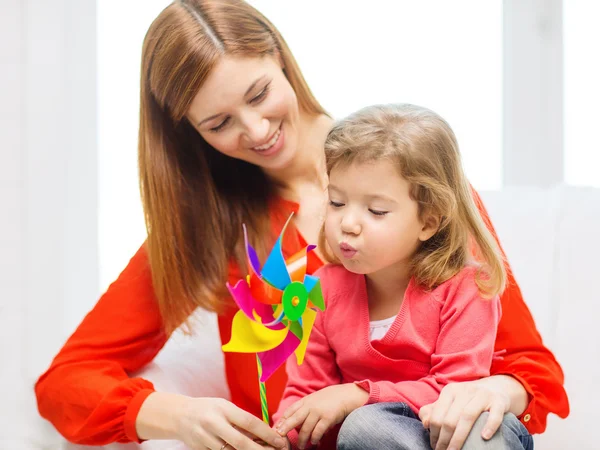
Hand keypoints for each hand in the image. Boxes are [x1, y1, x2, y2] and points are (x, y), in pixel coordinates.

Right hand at [137, 393, 286, 449]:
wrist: (179, 416)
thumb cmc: (208, 409)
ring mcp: (206, 439)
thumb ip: (241, 418)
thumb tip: (263, 432)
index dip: (267, 433)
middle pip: (241, 443)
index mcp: (223, 409)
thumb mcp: (224, 406)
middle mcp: (214, 424)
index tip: (280, 441)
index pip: (249, 422)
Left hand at [274, 384, 367, 448]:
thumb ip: (305, 408)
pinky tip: (314, 442)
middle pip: (293, 419)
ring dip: (302, 440)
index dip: (283, 421)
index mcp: (305, 401)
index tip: (277, 429)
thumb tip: (295, 421)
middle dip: (285, 429)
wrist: (346, 395)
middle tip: (280, 439)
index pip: (290, 411)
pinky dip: (315, 439)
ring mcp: (318, 412)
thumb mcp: (315, 399)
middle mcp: (310, 406)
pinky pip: (318, 432)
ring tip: (302, 447)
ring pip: (305, 429)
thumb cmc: (330, 399)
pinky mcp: (327, 418)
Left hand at [419, 378, 512, 449]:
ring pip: (467, 416)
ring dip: (459, 438)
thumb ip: (433, 411)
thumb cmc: (468, 399)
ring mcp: (483, 395)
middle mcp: (465, 391)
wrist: (496, 388)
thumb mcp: (449, 401)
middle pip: (450, 418)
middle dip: (445, 439)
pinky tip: (484, 437)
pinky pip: (494, 414)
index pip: (437, 415)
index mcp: (450, 391)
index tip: (435, 446)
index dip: (434, 434)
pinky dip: (489, 425)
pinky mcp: (499, 401)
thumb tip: (425, 423)